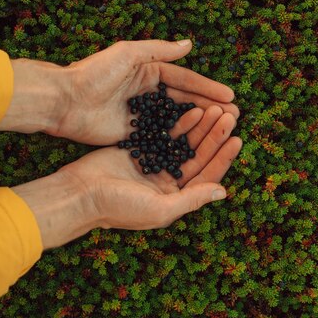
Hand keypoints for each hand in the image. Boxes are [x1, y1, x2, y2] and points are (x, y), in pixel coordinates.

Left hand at [0, 40, 238, 144]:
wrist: (64, 101)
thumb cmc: (93, 74)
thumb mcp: (127, 53)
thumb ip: (158, 50)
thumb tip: (189, 44)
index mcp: (147, 70)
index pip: (184, 79)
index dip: (207, 88)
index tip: (230, 96)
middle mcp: (147, 91)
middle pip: (184, 99)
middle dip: (209, 107)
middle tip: (234, 115)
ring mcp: (141, 113)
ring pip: (176, 119)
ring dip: (199, 124)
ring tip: (222, 129)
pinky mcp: (132, 133)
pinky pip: (160, 135)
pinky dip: (178, 139)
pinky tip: (197, 145)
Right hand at [12, 106, 241, 248]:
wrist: (80, 193)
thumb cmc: (119, 206)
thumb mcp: (159, 208)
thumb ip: (192, 199)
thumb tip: (223, 192)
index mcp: (175, 198)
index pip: (207, 176)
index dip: (223, 158)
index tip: (237, 139)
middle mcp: (169, 182)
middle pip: (199, 156)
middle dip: (215, 137)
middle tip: (230, 116)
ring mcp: (155, 164)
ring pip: (186, 143)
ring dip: (201, 127)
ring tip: (216, 109)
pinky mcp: (141, 149)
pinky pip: (167, 134)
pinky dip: (180, 124)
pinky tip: (192, 110)